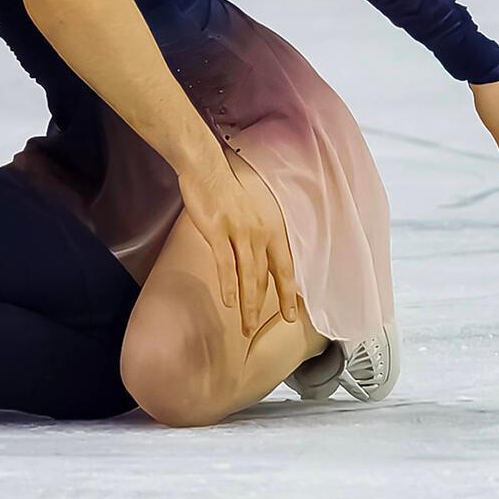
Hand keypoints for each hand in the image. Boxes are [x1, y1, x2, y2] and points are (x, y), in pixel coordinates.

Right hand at [177, 158, 299, 333]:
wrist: (207, 169)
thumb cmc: (226, 190)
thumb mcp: (251, 212)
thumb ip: (256, 236)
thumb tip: (256, 259)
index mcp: (271, 228)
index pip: (284, 268)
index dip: (288, 293)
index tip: (291, 315)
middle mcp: (260, 233)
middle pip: (265, 278)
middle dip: (263, 308)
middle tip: (258, 329)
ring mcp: (240, 232)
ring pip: (248, 276)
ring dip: (248, 305)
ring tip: (246, 325)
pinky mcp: (219, 232)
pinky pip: (226, 265)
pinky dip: (228, 286)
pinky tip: (228, 302)